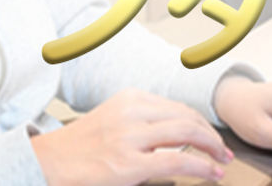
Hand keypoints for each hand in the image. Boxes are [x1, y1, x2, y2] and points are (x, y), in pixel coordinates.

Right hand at [31, 88, 232, 185]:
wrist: (47, 162)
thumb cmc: (79, 147)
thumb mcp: (112, 120)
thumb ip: (141, 122)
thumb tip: (177, 137)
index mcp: (129, 98)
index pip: (178, 107)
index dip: (202, 123)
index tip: (213, 137)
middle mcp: (131, 112)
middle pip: (187, 117)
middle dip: (212, 135)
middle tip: (224, 151)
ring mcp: (130, 137)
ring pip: (187, 133)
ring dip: (212, 148)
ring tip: (222, 161)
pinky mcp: (128, 164)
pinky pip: (178, 161)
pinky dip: (202, 167)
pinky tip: (212, 174)